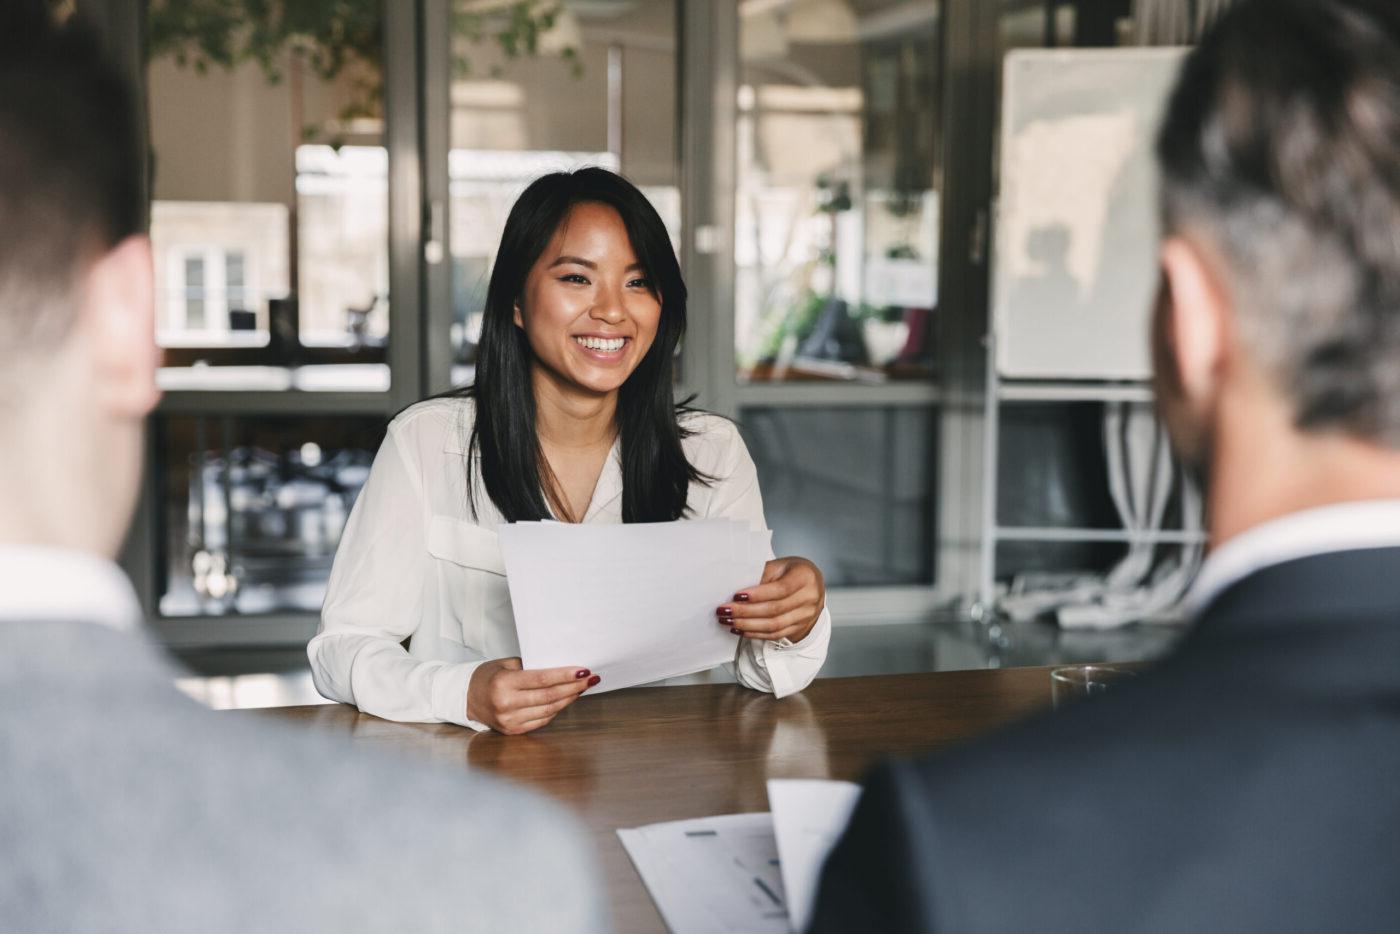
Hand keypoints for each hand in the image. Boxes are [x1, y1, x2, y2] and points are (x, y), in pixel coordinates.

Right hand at [467, 657, 598, 734]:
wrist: (466, 698)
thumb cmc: (488, 676)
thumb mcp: (506, 664)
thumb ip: (531, 666)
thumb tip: (563, 668)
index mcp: (503, 684)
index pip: (541, 680)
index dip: (565, 676)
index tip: (584, 671)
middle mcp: (506, 705)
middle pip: (549, 697)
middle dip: (573, 688)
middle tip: (591, 679)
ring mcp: (509, 721)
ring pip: (549, 710)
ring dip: (568, 699)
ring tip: (582, 688)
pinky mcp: (513, 731)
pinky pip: (542, 720)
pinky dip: (557, 709)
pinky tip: (566, 699)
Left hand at [716, 556, 824, 644]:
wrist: (811, 584)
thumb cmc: (790, 572)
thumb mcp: (779, 566)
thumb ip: (761, 575)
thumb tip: (733, 586)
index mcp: (804, 576)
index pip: (780, 589)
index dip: (758, 595)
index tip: (736, 596)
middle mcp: (809, 597)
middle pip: (775, 609)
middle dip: (746, 612)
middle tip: (724, 611)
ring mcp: (806, 615)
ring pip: (774, 625)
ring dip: (747, 625)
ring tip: (727, 621)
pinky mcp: (799, 628)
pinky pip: (775, 634)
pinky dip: (755, 633)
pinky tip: (740, 629)